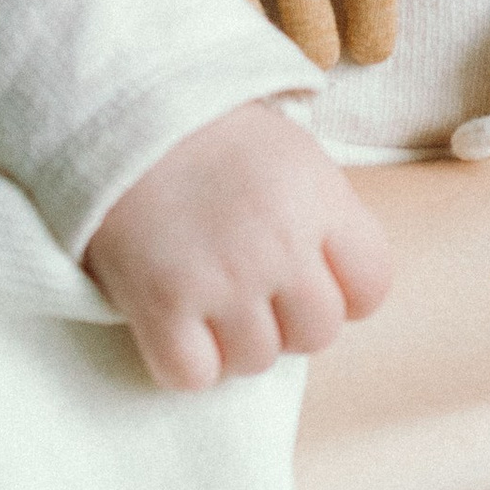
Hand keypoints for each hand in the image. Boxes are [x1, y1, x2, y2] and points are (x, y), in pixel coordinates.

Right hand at [83, 101, 391, 390]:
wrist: (117, 113)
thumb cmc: (209, 133)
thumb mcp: (291, 152)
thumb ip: (326, 215)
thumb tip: (342, 283)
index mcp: (318, 201)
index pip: (372, 288)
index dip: (345, 290)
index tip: (311, 275)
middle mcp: (279, 246)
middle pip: (318, 333)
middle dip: (289, 319)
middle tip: (253, 287)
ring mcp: (221, 281)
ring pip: (257, 361)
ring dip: (235, 341)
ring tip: (209, 296)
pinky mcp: (161, 306)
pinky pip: (194, 375)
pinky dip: (185, 361)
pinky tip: (176, 323)